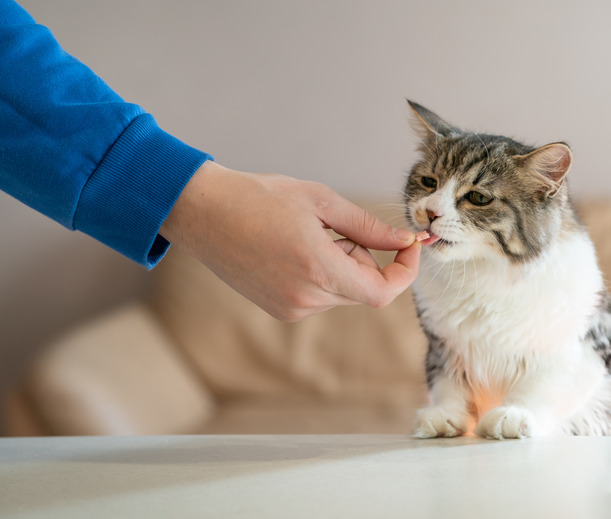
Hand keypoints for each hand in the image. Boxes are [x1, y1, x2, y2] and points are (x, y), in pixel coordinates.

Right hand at [159, 161, 419, 320]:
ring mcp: (290, 309)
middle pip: (363, 288)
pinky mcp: (279, 310)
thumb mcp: (321, 201)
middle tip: (338, 226)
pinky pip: (320, 295)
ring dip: (342, 264)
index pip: (383, 292)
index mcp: (318, 269)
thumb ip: (368, 228)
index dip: (405, 271)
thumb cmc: (257, 197)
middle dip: (364, 257)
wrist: (201, 212)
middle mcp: (306, 298)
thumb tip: (404, 241)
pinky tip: (294, 249)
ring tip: (307, 233)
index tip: (408, 245)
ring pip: (342, 291)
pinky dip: (322, 274)